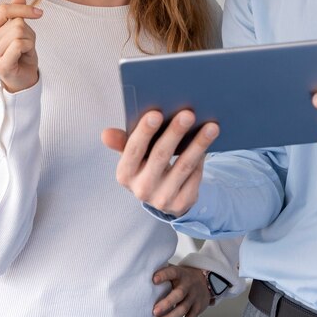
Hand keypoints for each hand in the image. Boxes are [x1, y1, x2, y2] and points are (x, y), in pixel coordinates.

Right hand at [0, 0, 42, 92]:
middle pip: (15, 22)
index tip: (39, 13)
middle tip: (25, 44)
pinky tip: (24, 55)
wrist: (22, 78)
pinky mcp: (0, 65)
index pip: (3, 9)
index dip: (23, 8)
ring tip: (24, 50)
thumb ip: (16, 12)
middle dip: (27, 31)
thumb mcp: (19, 29)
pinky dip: (29, 47)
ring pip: (19, 32)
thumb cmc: (19, 53)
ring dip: (29, 40)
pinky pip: (19, 44)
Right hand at [102, 109, 218, 216]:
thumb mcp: (134, 156)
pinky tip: (209, 143)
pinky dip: (202, 158)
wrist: (163, 196)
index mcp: (124, 173)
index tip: (156, 113)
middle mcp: (141, 189)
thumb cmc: (146, 166)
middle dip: (175, 133)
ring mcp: (162, 199)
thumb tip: (106, 134)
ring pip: (183, 166)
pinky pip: (195, 177)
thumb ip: (123, 141)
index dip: (144, 131)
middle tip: (188, 114)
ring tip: (210, 127)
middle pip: (160, 156)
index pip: (133, 150)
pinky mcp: (181, 204)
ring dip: (198, 144)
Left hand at [150, 264, 209, 316]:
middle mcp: (189, 286)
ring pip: (182, 310)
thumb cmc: (184, 277)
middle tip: (153, 312)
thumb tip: (143, 277)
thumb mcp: (176, 270)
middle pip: (179, 295)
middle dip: (166, 304)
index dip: (164, 275)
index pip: (173, 272)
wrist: (206, 281)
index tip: (153, 279)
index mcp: (181, 274)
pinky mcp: (197, 310)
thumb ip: (164, 273)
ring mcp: (194, 298)